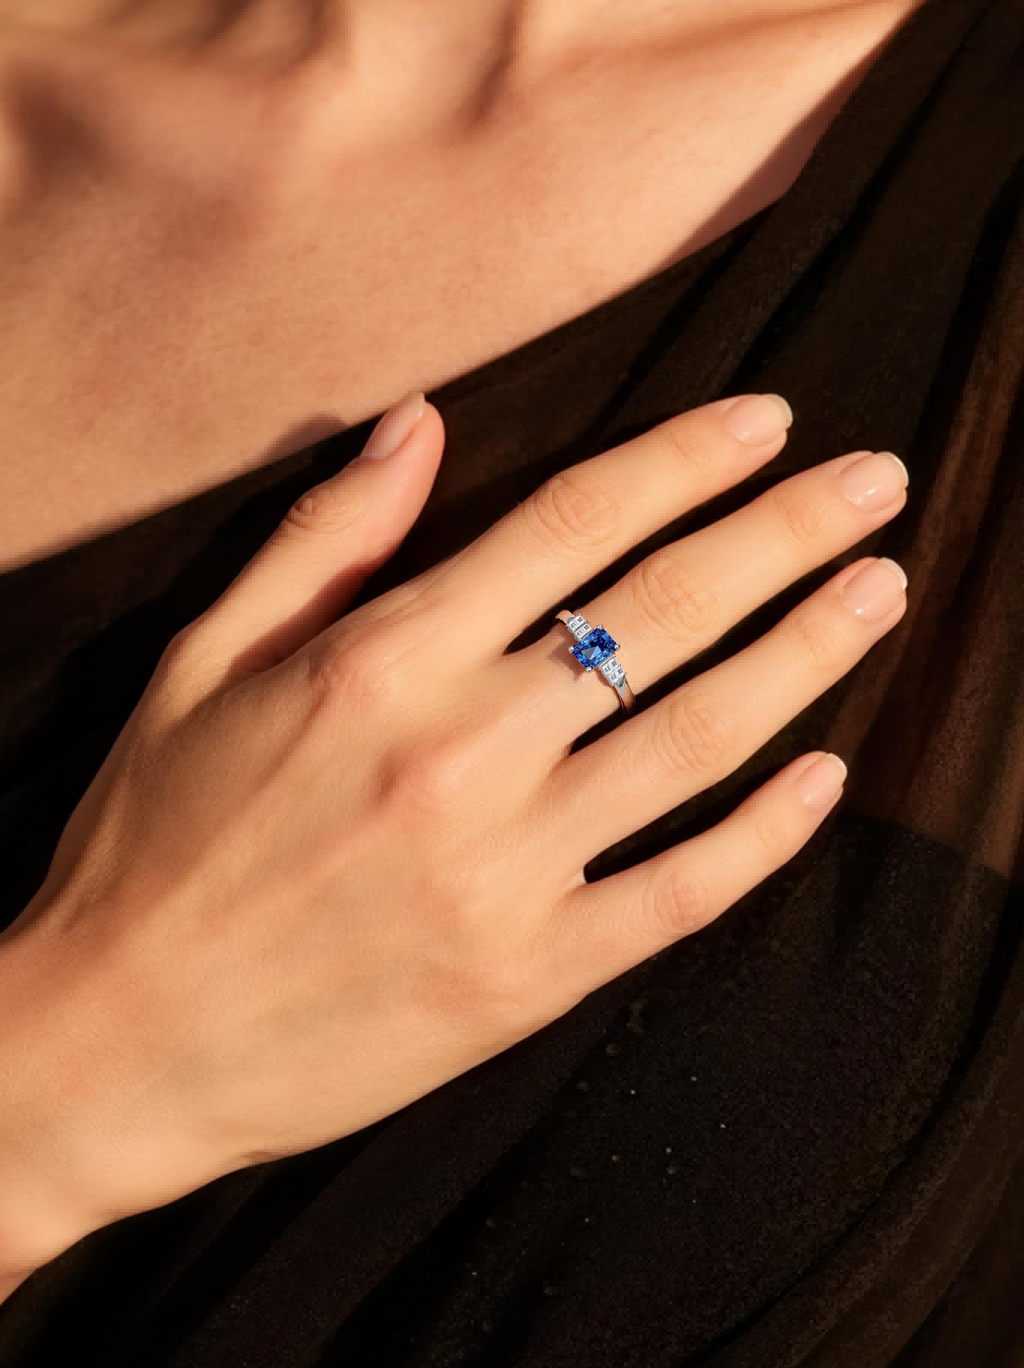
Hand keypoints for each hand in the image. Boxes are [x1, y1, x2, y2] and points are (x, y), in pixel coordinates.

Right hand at [0, 389, 907, 1272]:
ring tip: (880, 591)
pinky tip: (827, 778)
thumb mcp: (202, 662)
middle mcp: (459, 753)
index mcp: (378, 661)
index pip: (572, 524)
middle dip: (784, 533)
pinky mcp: (529, 974)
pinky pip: (679, 891)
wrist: (119, 1040)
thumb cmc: (148, 841)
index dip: (685, 460)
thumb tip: (419, 421)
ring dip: (806, 655)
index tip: (768, 422)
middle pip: (663, 613)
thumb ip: (322, 537)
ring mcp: (505, 871)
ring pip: (699, 740)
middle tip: (874, 482)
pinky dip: (765, 835)